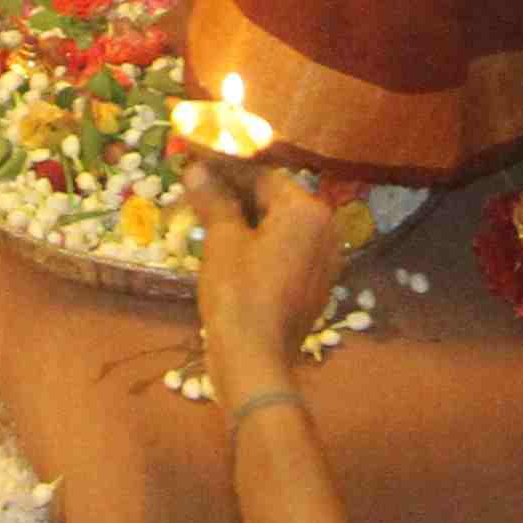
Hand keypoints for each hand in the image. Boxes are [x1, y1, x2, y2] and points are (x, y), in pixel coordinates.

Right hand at [182, 154, 345, 391]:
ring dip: (245, 220)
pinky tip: (228, 248)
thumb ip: (215, 199)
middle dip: (235, 195)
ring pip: (279, 228)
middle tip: (197, 191)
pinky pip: (285, 252)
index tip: (197, 163)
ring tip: (207, 218)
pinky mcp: (314, 286)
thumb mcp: (222, 241)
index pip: (262, 177)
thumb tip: (197, 169)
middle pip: (274, 200)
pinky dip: (260, 245)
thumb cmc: (238, 294)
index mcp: (307, 212)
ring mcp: (324, 261)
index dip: (225, 169)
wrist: (255, 360)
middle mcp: (325, 231)